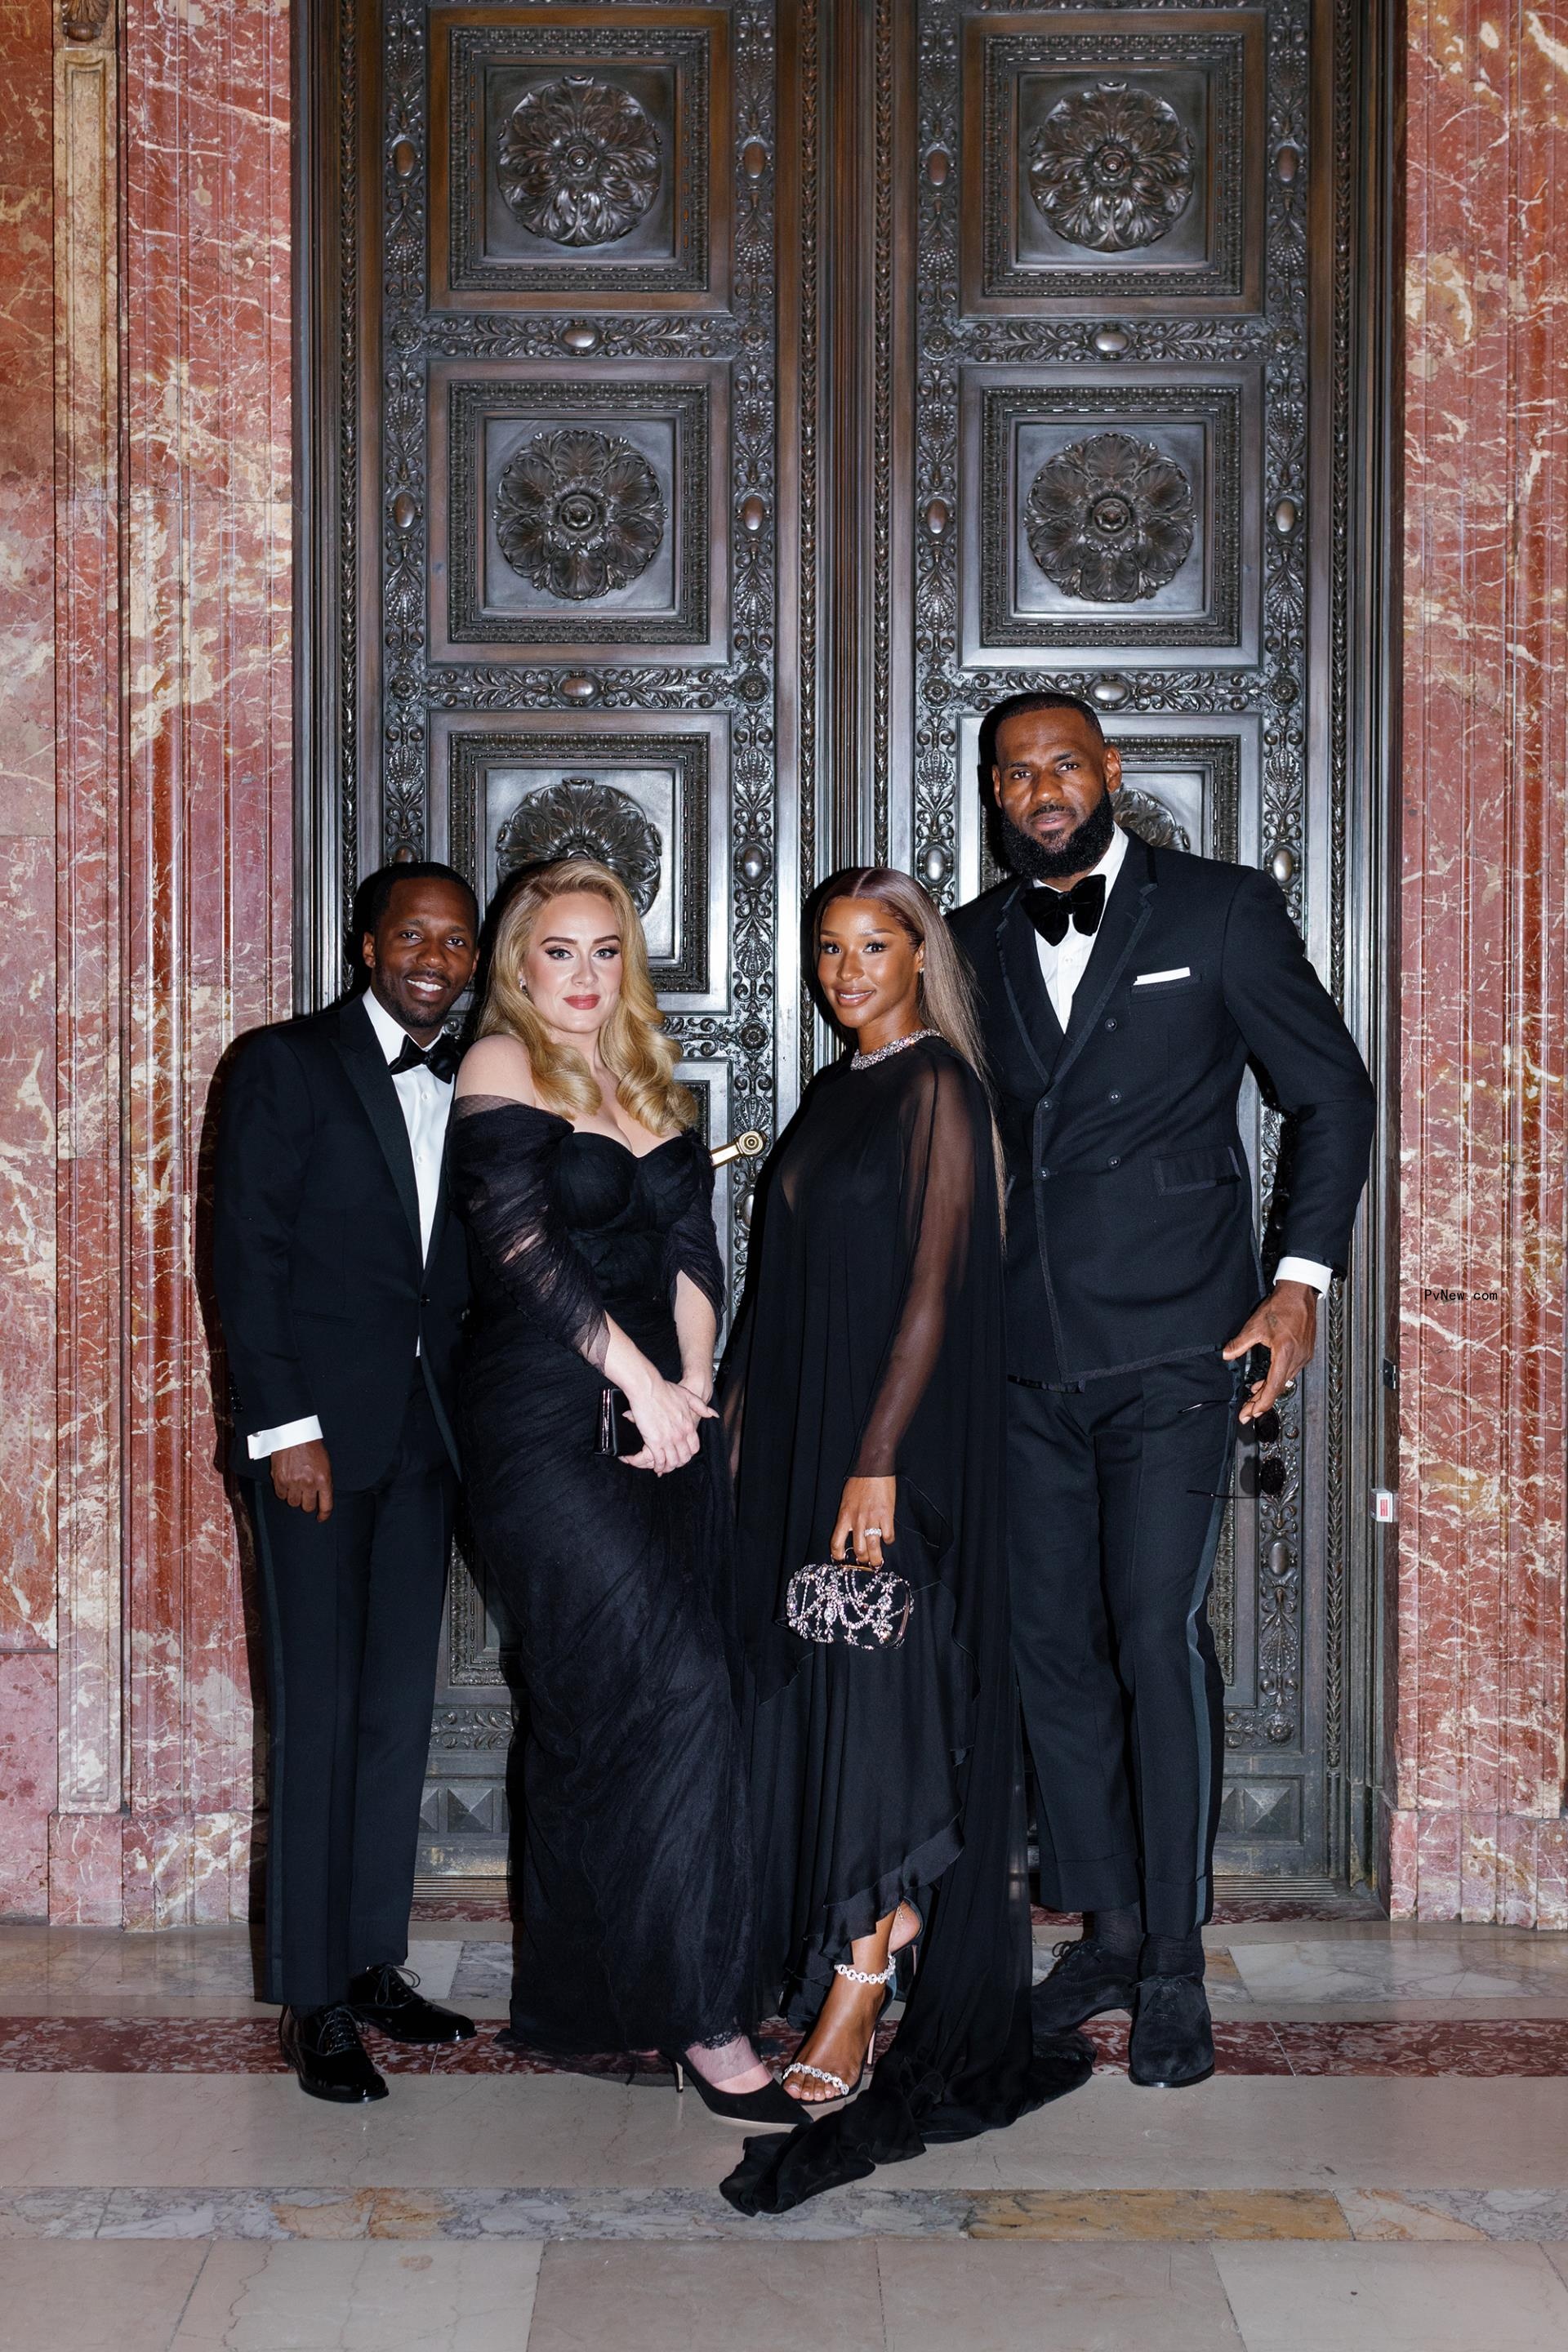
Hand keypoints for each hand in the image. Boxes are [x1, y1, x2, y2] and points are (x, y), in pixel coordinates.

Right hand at [271, 1438, 333, 1519]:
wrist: (295, 1434)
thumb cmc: (312, 1448)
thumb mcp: (325, 1465)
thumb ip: (324, 1482)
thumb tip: (321, 1498)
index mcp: (323, 1479)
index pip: (326, 1505)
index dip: (324, 1515)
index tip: (321, 1518)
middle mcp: (309, 1483)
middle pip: (307, 1507)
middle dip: (308, 1504)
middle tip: (306, 1497)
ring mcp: (293, 1482)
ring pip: (293, 1503)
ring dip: (295, 1498)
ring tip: (296, 1489)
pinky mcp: (280, 1479)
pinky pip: (281, 1495)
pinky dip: (283, 1493)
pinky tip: (287, 1485)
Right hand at [621, 1366, 714, 1475]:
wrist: (648, 1389)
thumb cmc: (664, 1390)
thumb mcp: (687, 1395)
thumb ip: (700, 1406)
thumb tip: (712, 1414)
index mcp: (688, 1426)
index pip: (694, 1448)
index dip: (688, 1454)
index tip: (682, 1454)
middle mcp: (680, 1435)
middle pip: (684, 1457)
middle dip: (678, 1463)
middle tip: (671, 1463)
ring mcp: (668, 1440)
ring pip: (672, 1461)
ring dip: (668, 1466)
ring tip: (663, 1467)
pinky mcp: (654, 1442)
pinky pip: (659, 1460)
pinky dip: (658, 1465)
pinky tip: (655, 1466)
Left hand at [831, 1476, 897, 1568]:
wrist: (874, 1469)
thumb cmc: (859, 1482)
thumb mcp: (846, 1500)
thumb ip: (848, 1517)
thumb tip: (851, 1531)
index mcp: (844, 1516)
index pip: (836, 1542)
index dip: (838, 1555)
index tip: (841, 1560)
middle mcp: (857, 1521)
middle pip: (858, 1549)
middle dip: (862, 1560)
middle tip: (865, 1562)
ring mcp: (872, 1519)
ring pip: (873, 1547)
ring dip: (876, 1559)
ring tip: (877, 1563)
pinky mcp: (886, 1516)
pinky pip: (888, 1536)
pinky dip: (888, 1540)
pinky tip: (888, 1538)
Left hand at [1223, 1281, 1318, 1422]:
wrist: (1300, 1293)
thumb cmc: (1282, 1306)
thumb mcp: (1255, 1325)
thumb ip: (1239, 1343)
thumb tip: (1225, 1355)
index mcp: (1285, 1353)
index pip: (1274, 1386)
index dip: (1262, 1402)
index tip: (1251, 1412)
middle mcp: (1297, 1357)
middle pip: (1278, 1387)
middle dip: (1261, 1401)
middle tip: (1247, 1412)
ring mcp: (1303, 1356)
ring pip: (1284, 1381)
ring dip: (1268, 1391)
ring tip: (1253, 1399)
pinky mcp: (1305, 1352)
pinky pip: (1289, 1372)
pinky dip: (1277, 1379)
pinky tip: (1266, 1381)